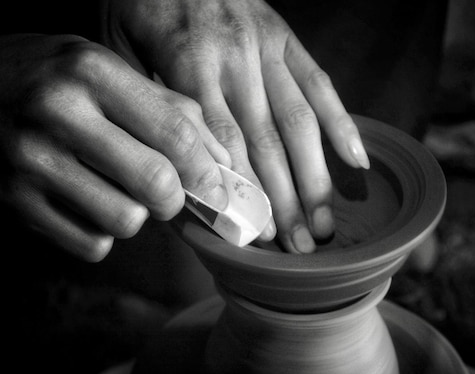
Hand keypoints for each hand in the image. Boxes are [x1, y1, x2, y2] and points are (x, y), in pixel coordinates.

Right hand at [0, 28, 230, 260]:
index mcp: (90, 72)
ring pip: (125, 221)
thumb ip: (164, 105)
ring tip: (119, 192)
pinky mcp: (14, 201)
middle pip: (155, 184)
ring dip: (135, 214)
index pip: (174, 131)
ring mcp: (31, 162)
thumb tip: (219, 157)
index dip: (207, 170)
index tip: (218, 187)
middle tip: (167, 190)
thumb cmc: (41, 73)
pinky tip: (90, 206)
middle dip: (175, 197)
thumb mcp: (102, 65)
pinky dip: (102, 233)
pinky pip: (90, 245)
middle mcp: (59, 114)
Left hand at [101, 0, 369, 252]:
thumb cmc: (134, 5)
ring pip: (297, 121)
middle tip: (300, 249)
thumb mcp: (117, 52)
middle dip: (285, 201)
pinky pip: (319, 82)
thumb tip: (167, 175)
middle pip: (266, 141)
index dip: (245, 192)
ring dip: (315, 177)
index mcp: (187, 62)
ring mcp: (265, 45)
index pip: (222, 142)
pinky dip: (341, 123)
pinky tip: (357, 161)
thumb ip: (146, 109)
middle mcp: (234, 57)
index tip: (258, 236)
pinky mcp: (284, 36)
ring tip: (326, 225)